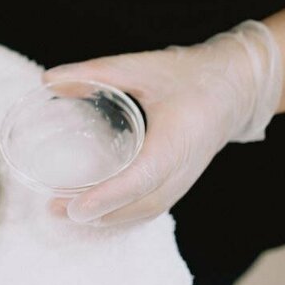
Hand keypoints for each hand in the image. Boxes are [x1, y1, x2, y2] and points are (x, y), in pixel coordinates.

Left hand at [44, 20, 282, 225]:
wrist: (237, 86)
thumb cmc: (189, 75)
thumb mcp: (141, 66)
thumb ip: (95, 72)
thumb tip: (48, 80)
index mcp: (177, 140)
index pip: (142, 178)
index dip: (109, 196)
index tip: (76, 207)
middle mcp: (183, 168)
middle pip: (140, 204)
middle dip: (98, 213)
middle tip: (55, 208)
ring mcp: (184, 179)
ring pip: (145, 211)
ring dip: (107, 218)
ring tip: (66, 213)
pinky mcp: (179, 182)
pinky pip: (150, 208)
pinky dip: (122, 215)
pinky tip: (94, 212)